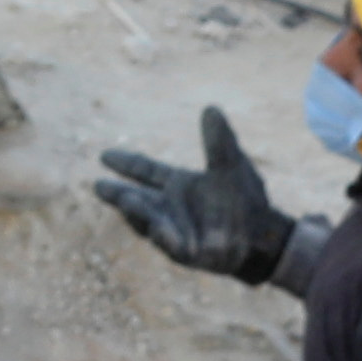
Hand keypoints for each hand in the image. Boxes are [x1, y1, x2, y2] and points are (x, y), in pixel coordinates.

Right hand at [93, 109, 294, 283]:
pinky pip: (169, 242)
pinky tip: (159, 228)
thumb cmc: (246, 201)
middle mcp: (168, 206)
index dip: (125, 163)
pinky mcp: (182, 252)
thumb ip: (218, 141)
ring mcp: (172, 229)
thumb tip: (210, 108)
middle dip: (118, 194)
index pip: (145, 171)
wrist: (262, 237)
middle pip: (136, 198)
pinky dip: (165, 235)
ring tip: (126, 199)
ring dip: (136, 211)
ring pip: (147, 219)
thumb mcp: (232, 166)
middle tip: (98, 185)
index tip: (104, 156)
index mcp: (177, 184)